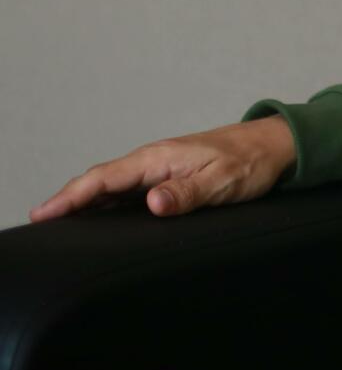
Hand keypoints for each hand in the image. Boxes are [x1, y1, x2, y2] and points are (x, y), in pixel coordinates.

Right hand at [28, 116, 295, 220]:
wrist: (275, 145)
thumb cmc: (251, 162)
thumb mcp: (221, 182)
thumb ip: (186, 194)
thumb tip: (151, 203)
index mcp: (158, 158)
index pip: (103, 178)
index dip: (70, 196)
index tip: (43, 213)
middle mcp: (153, 160)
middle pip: (100, 181)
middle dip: (68, 200)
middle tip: (39, 223)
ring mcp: (160, 166)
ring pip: (113, 185)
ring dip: (86, 201)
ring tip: (59, 224)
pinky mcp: (171, 174)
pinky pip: (130, 189)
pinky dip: (109, 201)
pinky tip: (103, 217)